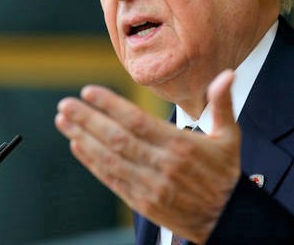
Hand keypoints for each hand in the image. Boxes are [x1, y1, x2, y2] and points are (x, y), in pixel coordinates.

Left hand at [55, 69, 240, 243]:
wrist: (227, 218)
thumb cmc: (225, 173)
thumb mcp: (230, 136)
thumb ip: (222, 103)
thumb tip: (228, 74)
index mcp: (180, 145)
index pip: (137, 120)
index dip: (110, 105)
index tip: (89, 91)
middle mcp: (162, 165)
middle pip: (116, 138)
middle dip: (87, 119)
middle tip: (66, 104)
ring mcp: (150, 185)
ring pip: (109, 159)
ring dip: (83, 138)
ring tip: (64, 121)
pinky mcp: (143, 202)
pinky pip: (112, 180)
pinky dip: (92, 163)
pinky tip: (77, 146)